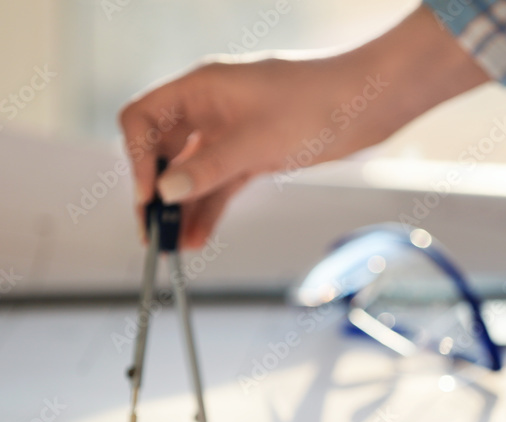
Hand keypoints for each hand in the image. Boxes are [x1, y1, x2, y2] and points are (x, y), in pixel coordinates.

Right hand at [117, 5, 487, 248]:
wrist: (369, 102)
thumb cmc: (318, 103)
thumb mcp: (257, 141)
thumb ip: (208, 168)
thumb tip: (165, 193)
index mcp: (200, 88)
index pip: (142, 118)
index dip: (137, 159)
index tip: (150, 199)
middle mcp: (209, 108)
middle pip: (162, 150)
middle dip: (156, 193)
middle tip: (155, 234)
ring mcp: (230, 132)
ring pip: (192, 174)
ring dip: (183, 209)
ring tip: (176, 248)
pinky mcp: (252, 153)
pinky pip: (219, 184)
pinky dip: (209, 209)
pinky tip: (199, 237)